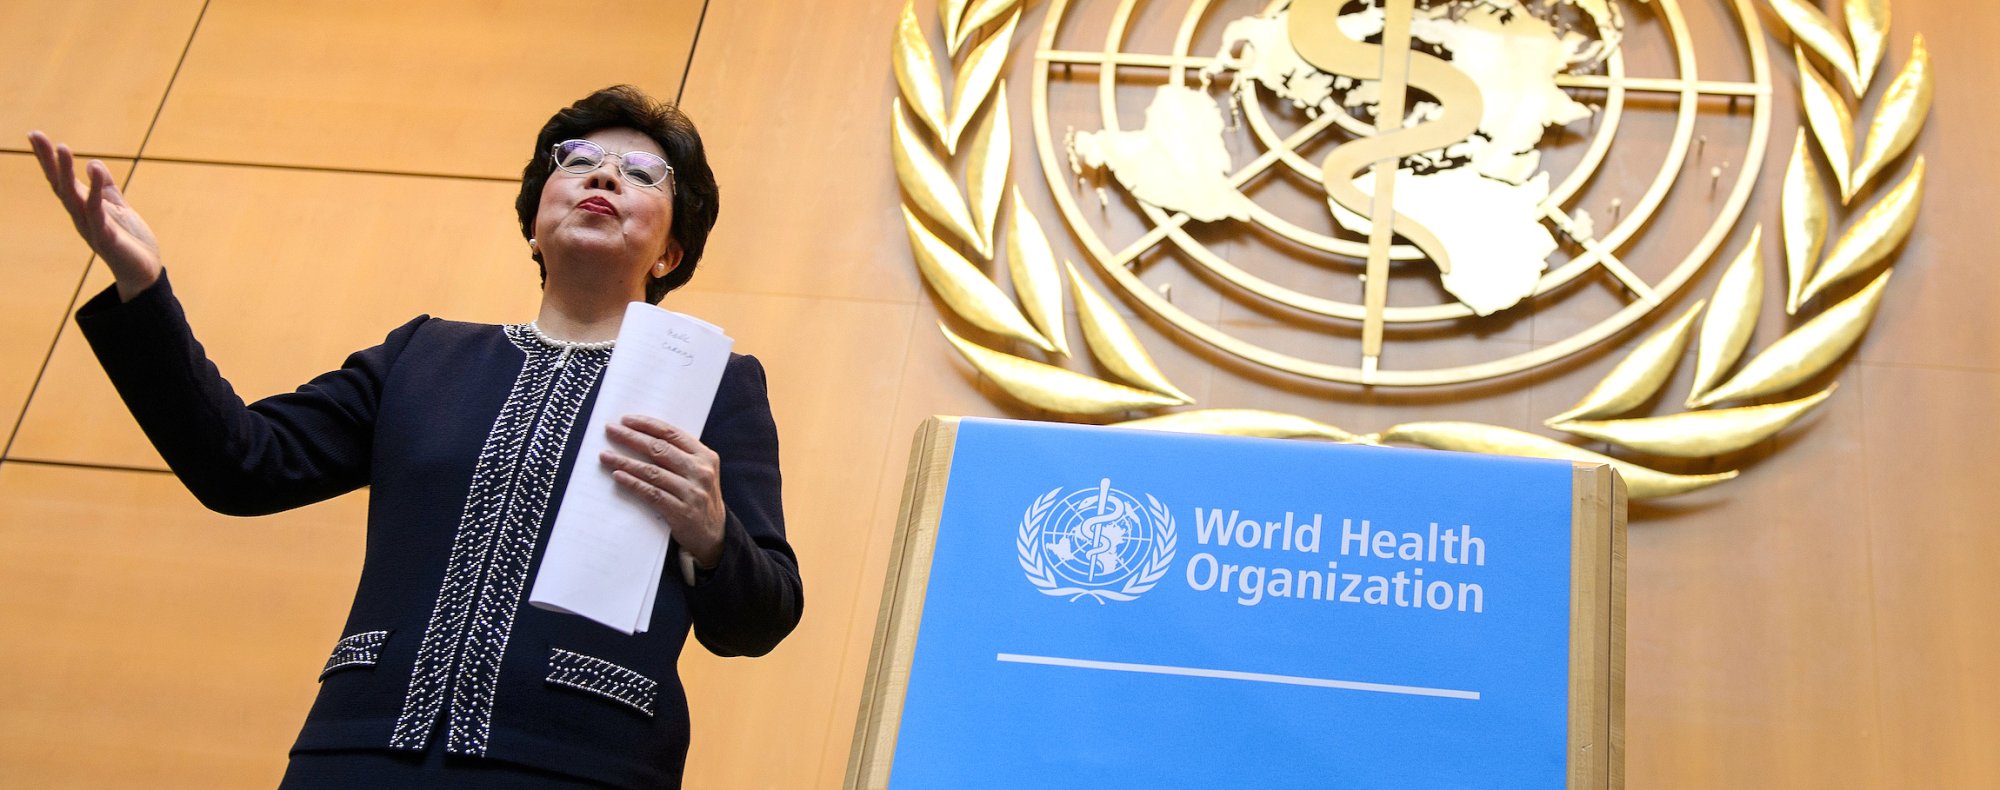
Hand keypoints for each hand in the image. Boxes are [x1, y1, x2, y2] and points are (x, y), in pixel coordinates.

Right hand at [28, 131, 162, 300]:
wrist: (145, 272)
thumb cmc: (130, 241)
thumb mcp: (118, 207)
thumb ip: (106, 188)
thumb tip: (93, 163)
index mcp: (83, 207)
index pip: (61, 179)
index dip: (49, 159)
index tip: (35, 135)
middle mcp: (80, 216)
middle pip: (60, 184)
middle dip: (48, 160)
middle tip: (35, 135)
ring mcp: (91, 226)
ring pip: (72, 196)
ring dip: (65, 172)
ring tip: (62, 147)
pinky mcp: (106, 237)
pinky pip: (96, 211)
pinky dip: (94, 191)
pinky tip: (92, 171)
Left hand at [601, 415, 726, 567]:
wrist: (713, 533)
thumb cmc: (698, 496)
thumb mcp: (699, 471)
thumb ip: (680, 454)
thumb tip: (641, 436)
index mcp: (705, 456)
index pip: (672, 434)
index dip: (647, 425)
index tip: (626, 420)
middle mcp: (700, 472)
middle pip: (659, 449)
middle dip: (631, 438)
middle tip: (610, 430)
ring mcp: (692, 492)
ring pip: (652, 472)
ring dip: (625, 462)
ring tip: (605, 456)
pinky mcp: (681, 512)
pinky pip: (652, 494)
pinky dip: (633, 484)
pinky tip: (618, 476)